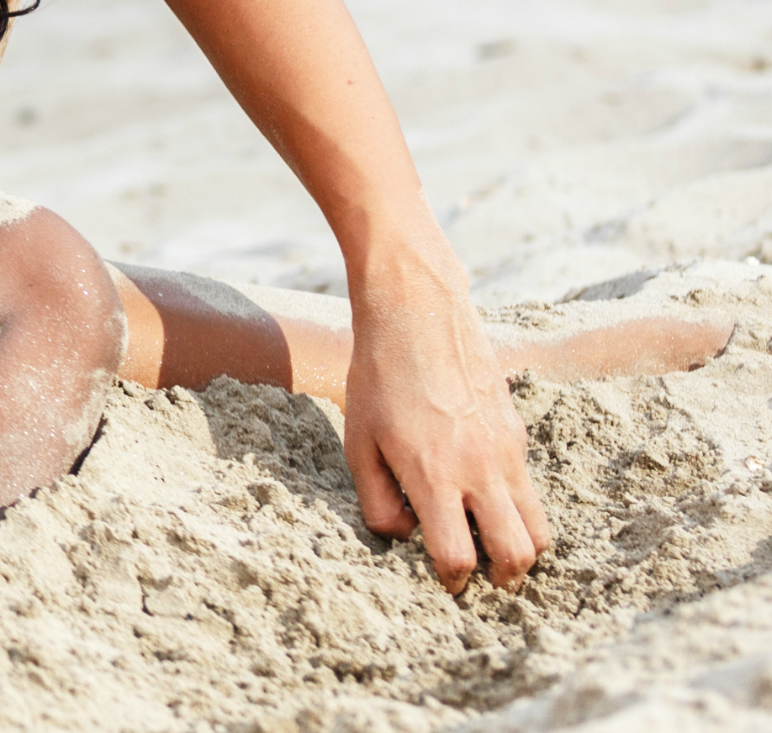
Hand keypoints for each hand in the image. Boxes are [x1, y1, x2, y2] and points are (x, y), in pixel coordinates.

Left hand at [344, 268, 548, 590]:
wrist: (417, 316)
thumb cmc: (378, 379)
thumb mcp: (359, 443)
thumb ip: (379, 501)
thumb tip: (407, 536)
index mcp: (435, 477)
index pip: (460, 557)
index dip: (453, 580)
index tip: (446, 582)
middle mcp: (481, 470)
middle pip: (519, 554)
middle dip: (504, 577)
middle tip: (484, 578)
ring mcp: (507, 451)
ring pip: (539, 526)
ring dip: (521, 546)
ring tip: (492, 544)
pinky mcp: (518, 433)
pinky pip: (531, 489)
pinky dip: (518, 508)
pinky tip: (486, 496)